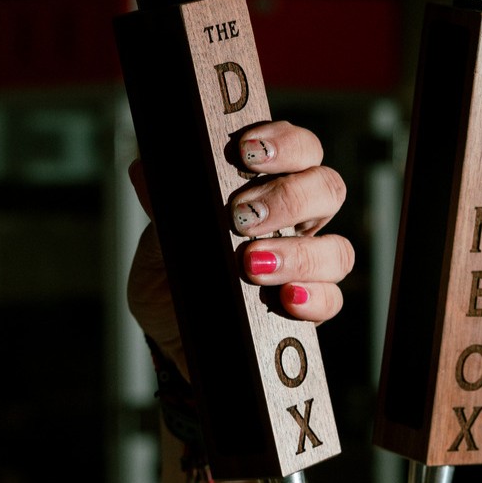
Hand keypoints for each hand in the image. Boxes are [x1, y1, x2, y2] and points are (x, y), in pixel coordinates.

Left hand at [128, 119, 351, 374]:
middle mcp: (298, 224)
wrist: (174, 339)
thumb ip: (164, 208)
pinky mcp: (310, 311)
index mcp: (269, 190)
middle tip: (242, 216)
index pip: (298, 149)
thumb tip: (145, 169)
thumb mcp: (161, 243)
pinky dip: (311, 297)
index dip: (284, 143)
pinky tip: (285, 298)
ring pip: (337, 249)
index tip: (246, 152)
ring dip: (297, 254)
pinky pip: (331, 301)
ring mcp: (309, 268)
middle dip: (289, 197)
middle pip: (328, 189)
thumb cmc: (177, 281)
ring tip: (251, 265)